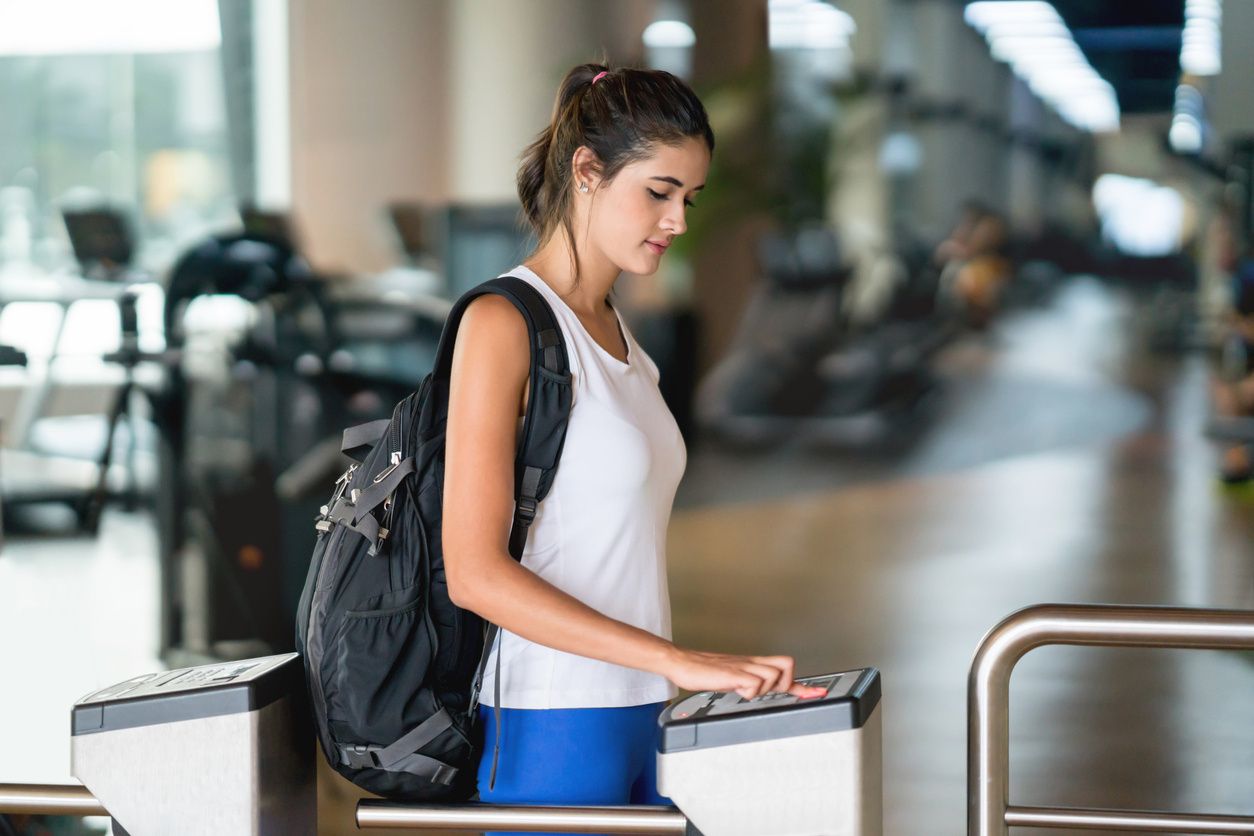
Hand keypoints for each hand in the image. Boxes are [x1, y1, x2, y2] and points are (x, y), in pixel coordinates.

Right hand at [661, 646, 827, 700]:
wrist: (681, 662)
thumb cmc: (703, 671)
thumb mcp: (732, 678)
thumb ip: (748, 683)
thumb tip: (758, 693)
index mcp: (753, 663)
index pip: (785, 669)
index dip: (804, 685)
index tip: (819, 693)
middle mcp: (751, 663)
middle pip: (787, 665)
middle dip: (785, 684)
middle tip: (770, 694)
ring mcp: (742, 667)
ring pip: (773, 675)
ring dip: (765, 689)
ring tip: (746, 691)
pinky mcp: (731, 674)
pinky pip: (753, 684)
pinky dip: (749, 692)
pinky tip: (736, 691)